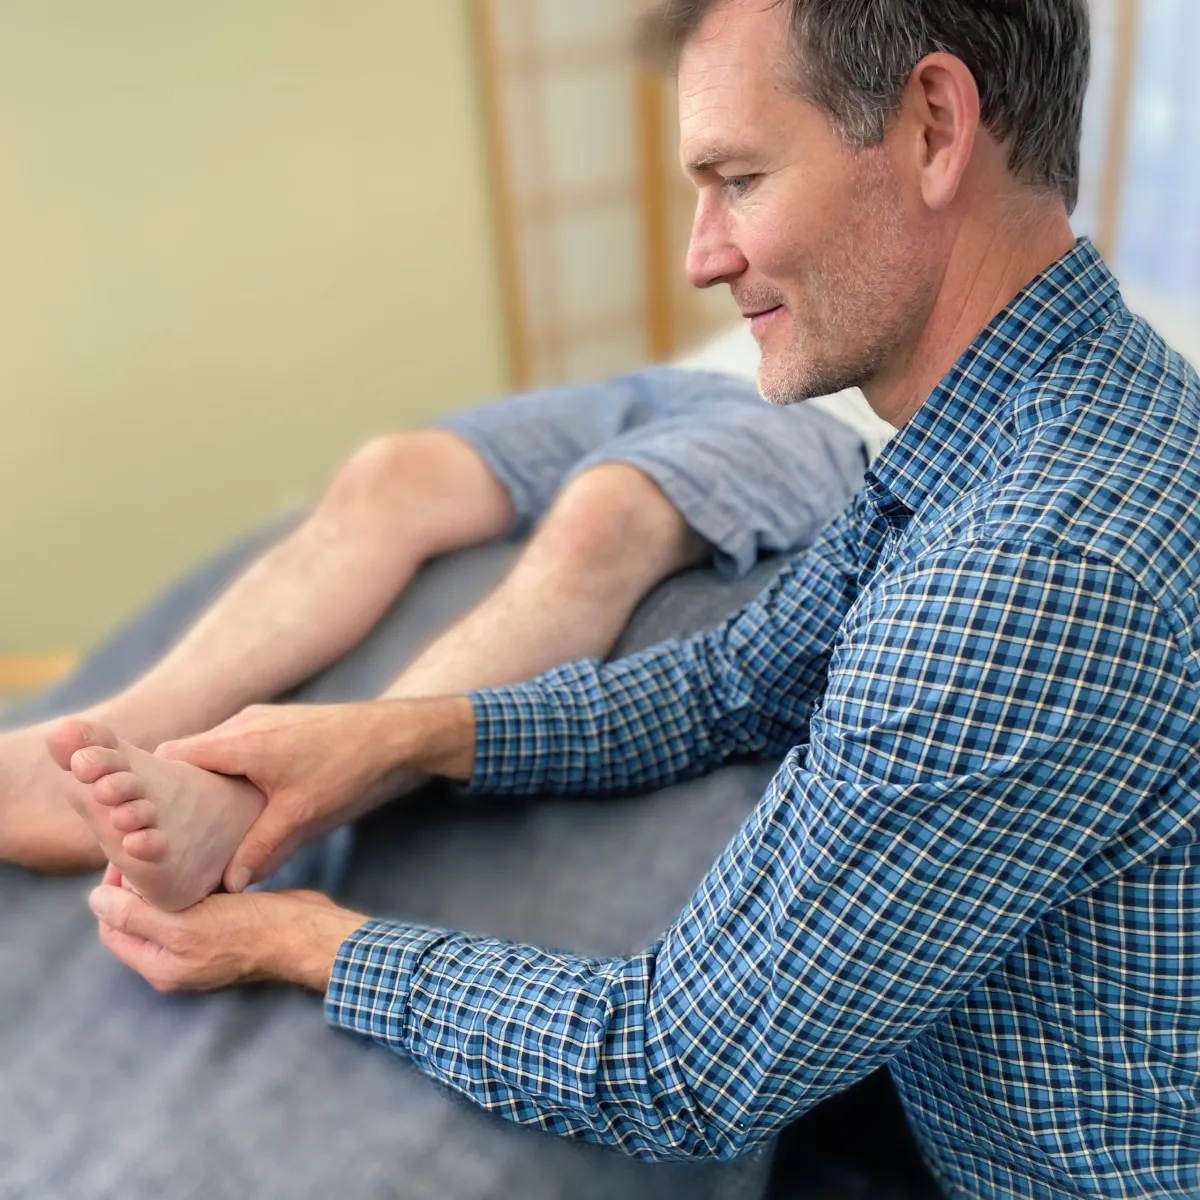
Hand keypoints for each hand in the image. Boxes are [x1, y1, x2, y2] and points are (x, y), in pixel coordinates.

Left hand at [89, 864, 368, 993]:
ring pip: (166, 908)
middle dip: (134, 884)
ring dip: (162, 881)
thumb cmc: (250, 932)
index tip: (124, 856)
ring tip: (167, 847)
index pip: (113, 927)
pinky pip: (194, 902)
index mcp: (160, 965)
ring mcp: (201, 942)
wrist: (305, 933)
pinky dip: (189, 881)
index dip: (110, 892)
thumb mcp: (187, 927)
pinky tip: (198, 857)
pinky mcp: (224, 924)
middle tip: (144, 846)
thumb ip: (137, 917)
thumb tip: (93, 902)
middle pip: (137, 917)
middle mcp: (176, 958)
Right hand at [156, 702, 401, 892]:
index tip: (146, 819)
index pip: (172, 755)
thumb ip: (260, 848)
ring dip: (203, 779)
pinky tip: (235, 799)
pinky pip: (233, 744)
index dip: (151, 784)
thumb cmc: (346, 767)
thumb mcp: (300, 813)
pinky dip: (226, 768)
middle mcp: (242, 722)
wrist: (388, 733)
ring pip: (211, 749)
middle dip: (175, 789)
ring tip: (199, 820)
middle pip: (187, 754)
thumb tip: (229, 884)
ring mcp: (258, 718)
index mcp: (240, 741)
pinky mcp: (273, 722)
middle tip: (169, 828)